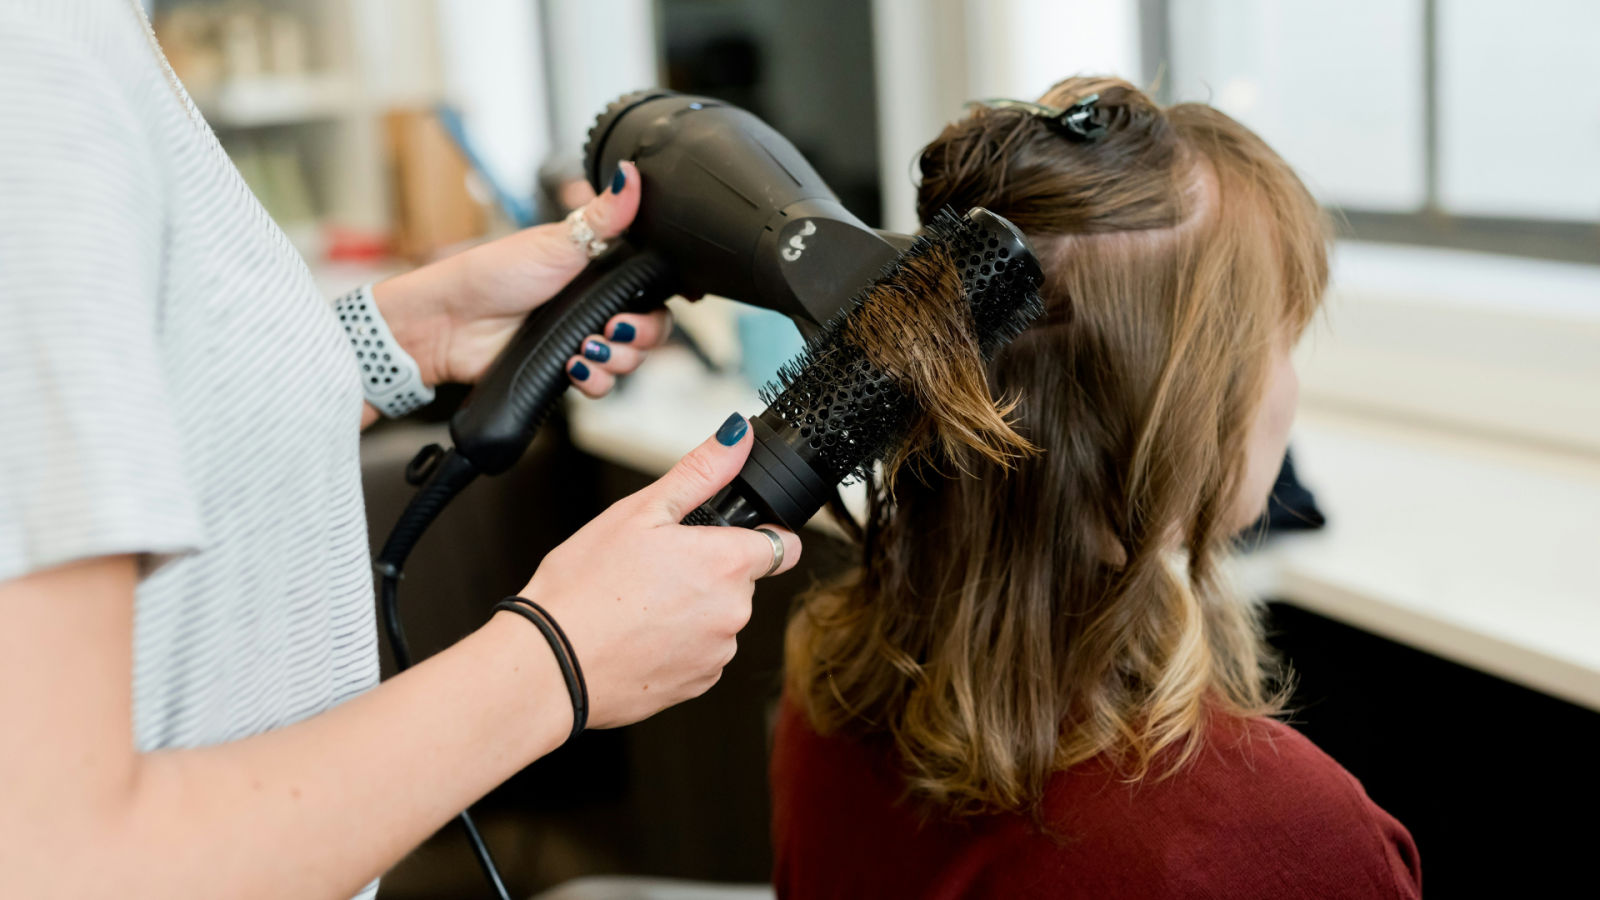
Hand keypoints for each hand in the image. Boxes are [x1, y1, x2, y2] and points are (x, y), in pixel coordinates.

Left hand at [372, 160, 672, 392]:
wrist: (450, 323)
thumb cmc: (493, 273)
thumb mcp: (556, 241)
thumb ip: (603, 215)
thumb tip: (631, 173)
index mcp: (600, 272)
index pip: (652, 290)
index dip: (660, 302)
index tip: (651, 303)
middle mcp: (596, 307)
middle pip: (650, 330)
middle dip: (640, 335)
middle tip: (613, 327)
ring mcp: (582, 339)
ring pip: (630, 361)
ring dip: (617, 360)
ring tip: (585, 348)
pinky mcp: (566, 369)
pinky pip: (601, 386)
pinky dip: (595, 382)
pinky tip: (573, 368)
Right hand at [512, 414, 801, 728]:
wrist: (550, 665)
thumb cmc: (585, 586)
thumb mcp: (639, 511)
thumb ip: (700, 472)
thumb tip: (737, 436)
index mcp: (727, 563)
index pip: (783, 545)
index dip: (757, 535)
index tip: (726, 537)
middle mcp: (734, 612)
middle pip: (743, 581)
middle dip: (709, 571)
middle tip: (655, 568)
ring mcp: (717, 653)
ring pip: (719, 618)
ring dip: (693, 609)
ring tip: (638, 604)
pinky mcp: (697, 685)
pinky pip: (701, 654)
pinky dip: (678, 644)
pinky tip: (637, 635)